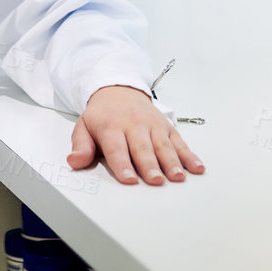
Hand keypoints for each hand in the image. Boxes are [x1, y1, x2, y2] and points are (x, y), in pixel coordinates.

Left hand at [68, 85, 204, 185]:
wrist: (118, 90)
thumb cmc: (102, 115)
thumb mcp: (84, 126)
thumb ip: (80, 146)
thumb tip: (74, 162)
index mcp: (110, 127)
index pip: (117, 148)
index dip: (122, 164)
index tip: (129, 179)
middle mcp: (133, 125)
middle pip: (142, 148)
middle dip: (149, 165)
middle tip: (155, 181)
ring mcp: (152, 126)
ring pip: (163, 145)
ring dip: (171, 162)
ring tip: (177, 177)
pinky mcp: (167, 127)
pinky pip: (180, 142)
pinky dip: (190, 155)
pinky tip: (197, 168)